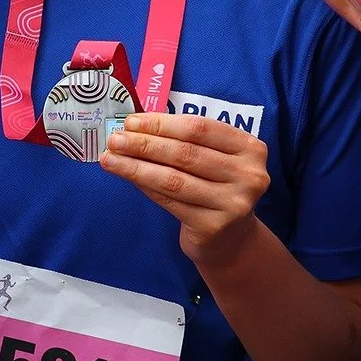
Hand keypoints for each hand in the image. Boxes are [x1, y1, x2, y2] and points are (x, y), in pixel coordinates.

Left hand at [100, 113, 270, 266]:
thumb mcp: (211, 158)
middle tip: (114, 140)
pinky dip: (145, 186)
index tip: (131, 122)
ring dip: (136, 167)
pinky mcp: (215, 227)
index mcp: (250, 148)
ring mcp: (234, 203)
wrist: (231, 239)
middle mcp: (249, 175)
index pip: (199, 128)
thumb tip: (133, 128)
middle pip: (185, 153)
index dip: (161, 124)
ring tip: (109, 159)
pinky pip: (170, 201)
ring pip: (174, 179)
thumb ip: (182, 141)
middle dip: (144, 144)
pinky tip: (127, 177)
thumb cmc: (214, 187)